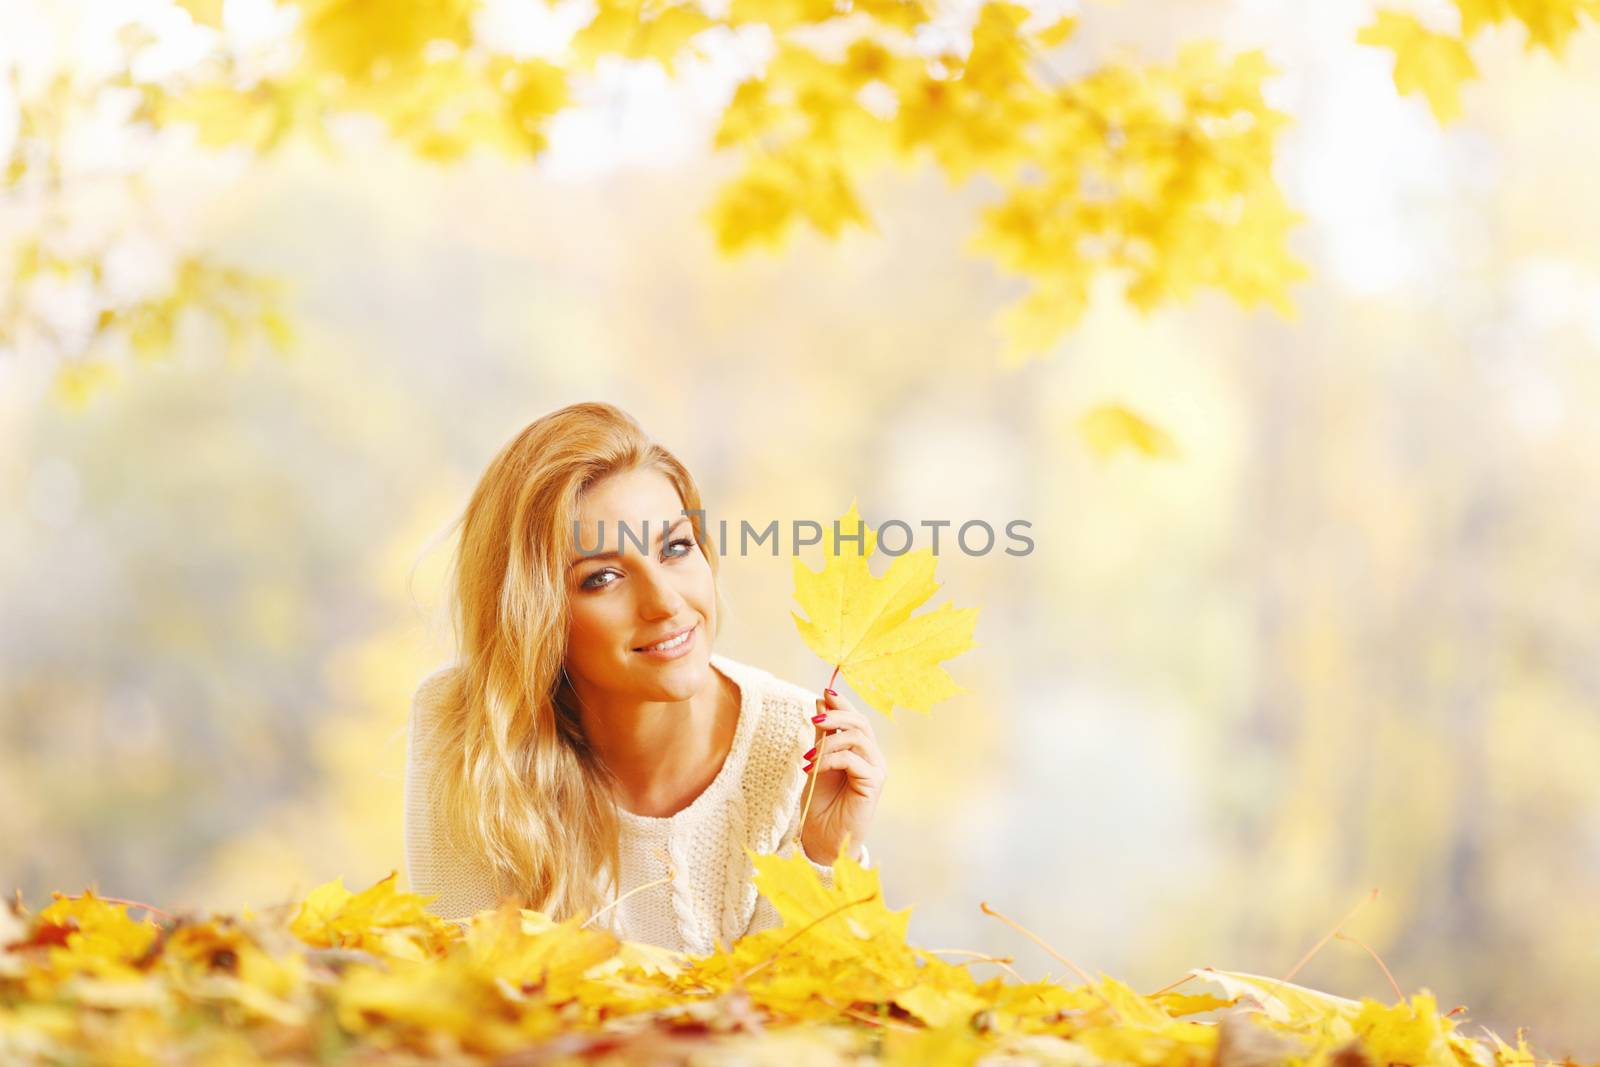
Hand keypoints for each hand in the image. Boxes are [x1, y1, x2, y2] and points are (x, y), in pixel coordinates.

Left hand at [799, 687, 885, 865]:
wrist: (824, 839)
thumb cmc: (821, 804)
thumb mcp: (817, 761)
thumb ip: (822, 735)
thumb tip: (821, 702)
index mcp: (860, 751)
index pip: (856, 719)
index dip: (842, 704)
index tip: (825, 692)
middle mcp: (873, 757)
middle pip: (860, 723)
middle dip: (836, 715)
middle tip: (814, 718)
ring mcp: (876, 769)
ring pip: (857, 737)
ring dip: (828, 742)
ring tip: (808, 756)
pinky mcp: (874, 782)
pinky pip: (853, 759)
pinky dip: (829, 759)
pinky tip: (813, 768)